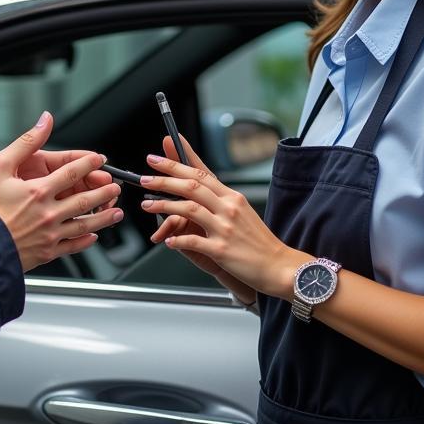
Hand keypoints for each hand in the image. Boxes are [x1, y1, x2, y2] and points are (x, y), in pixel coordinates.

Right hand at [0, 111, 122, 271]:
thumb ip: (26, 142)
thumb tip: (44, 121)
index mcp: (39, 191)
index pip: (72, 173)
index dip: (88, 165)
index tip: (99, 161)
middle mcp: (49, 212)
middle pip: (85, 200)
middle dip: (104, 192)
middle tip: (115, 188)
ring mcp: (50, 234)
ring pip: (85, 224)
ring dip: (103, 218)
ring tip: (115, 212)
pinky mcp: (47, 252)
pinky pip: (72, 246)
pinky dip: (85, 241)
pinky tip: (92, 237)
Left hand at [148, 136, 256, 304]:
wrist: (278, 265)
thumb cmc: (259, 241)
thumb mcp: (241, 211)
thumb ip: (219, 200)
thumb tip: (196, 190)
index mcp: (232, 197)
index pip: (200, 173)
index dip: (176, 163)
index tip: (157, 157)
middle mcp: (229, 207)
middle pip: (191, 186)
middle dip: (164, 180)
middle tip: (145, 178)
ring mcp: (225, 228)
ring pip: (188, 208)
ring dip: (164, 205)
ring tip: (148, 205)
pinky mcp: (221, 249)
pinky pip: (193, 240)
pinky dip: (177, 239)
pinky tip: (168, 240)